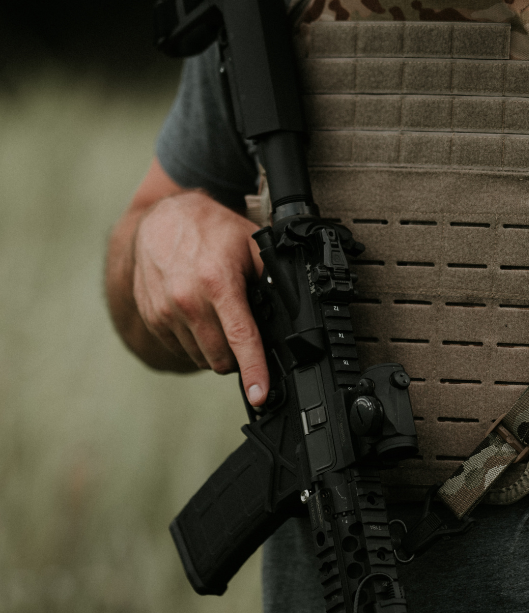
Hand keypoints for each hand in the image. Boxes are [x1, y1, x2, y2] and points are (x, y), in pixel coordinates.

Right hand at [131, 190, 268, 402]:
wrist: (162, 218)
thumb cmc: (211, 230)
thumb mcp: (251, 245)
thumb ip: (270, 278)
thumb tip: (291, 310)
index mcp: (218, 283)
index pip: (240, 338)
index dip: (254, 370)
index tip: (260, 394)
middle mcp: (187, 300)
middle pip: (220, 358)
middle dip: (238, 358)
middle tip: (245, 338)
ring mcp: (165, 312)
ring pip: (200, 357)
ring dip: (216, 351)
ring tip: (220, 320)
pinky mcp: (152, 318)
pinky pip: (181, 349)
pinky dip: (196, 343)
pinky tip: (201, 318)